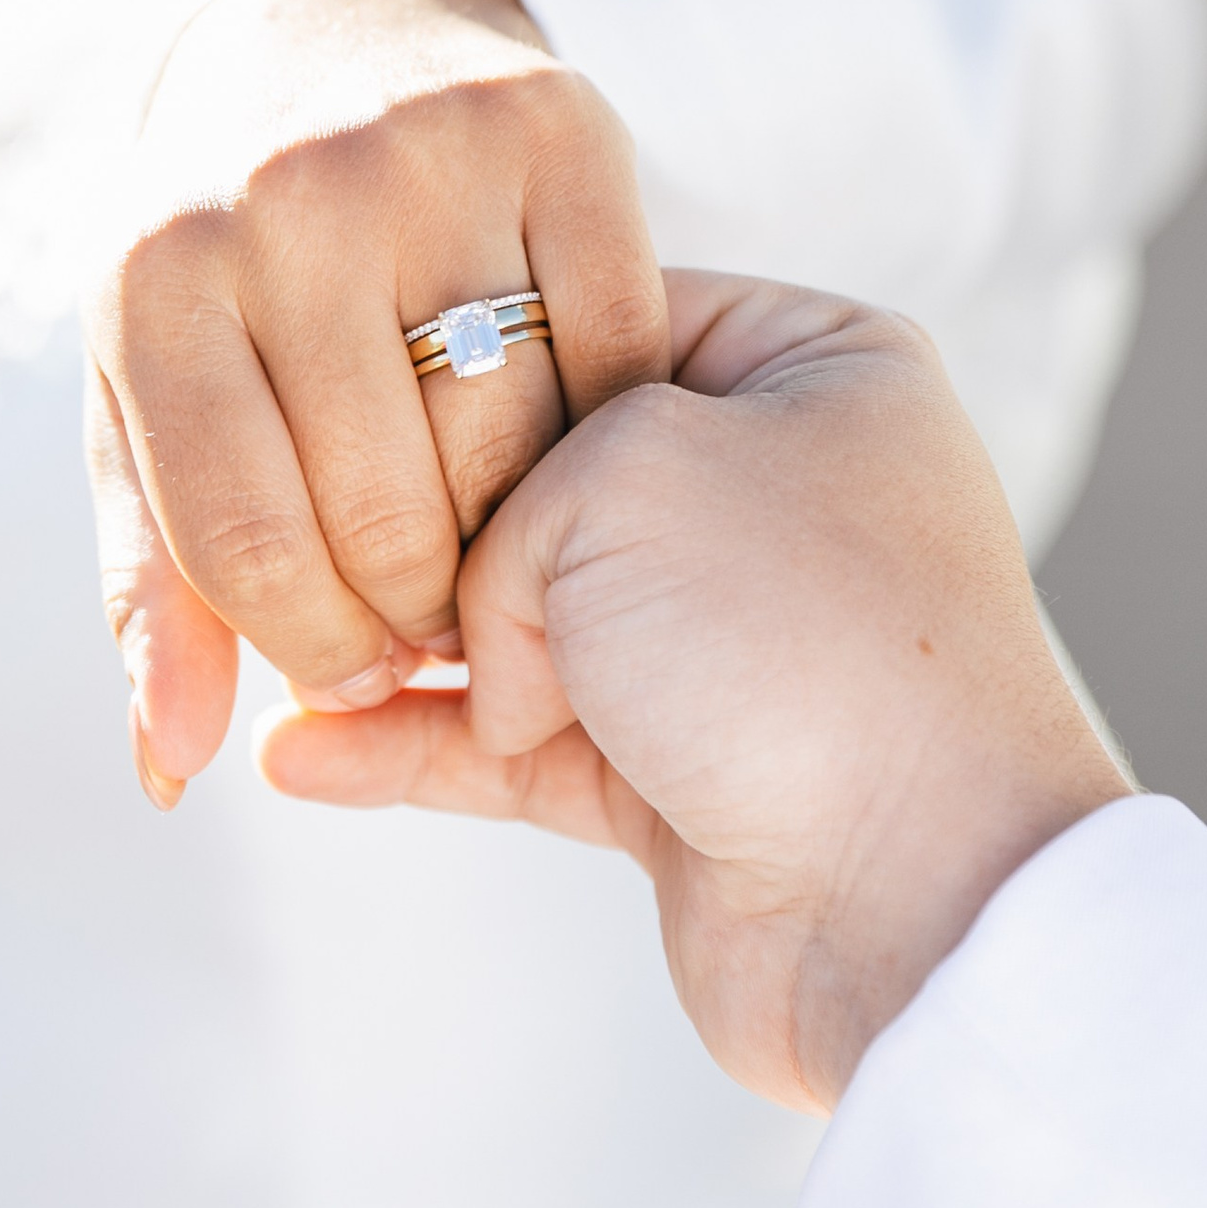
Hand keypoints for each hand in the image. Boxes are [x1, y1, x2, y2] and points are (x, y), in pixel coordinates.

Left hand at [89, 0, 670, 803]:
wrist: (322, 32)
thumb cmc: (225, 265)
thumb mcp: (149, 401)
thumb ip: (163, 584)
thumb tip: (176, 769)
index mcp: (156, 275)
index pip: (244, 544)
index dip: (312, 651)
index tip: (355, 679)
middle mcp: (285, 196)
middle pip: (384, 506)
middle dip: (419, 611)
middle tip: (441, 624)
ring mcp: (428, 149)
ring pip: (512, 437)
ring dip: (521, 540)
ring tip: (500, 551)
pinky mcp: (563, 123)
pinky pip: (619, 344)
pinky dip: (610, 434)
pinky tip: (576, 459)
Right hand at [257, 275, 1128, 1111]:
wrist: (916, 900)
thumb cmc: (801, 639)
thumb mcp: (624, 472)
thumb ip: (505, 496)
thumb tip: (466, 610)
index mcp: (812, 364)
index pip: (596, 307)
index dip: (473, 358)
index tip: (360, 393)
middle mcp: (776, 489)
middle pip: (544, 467)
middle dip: (425, 514)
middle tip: (319, 543)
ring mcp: (726, 634)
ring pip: (521, 615)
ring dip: (402, 642)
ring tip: (290, 660)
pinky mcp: (679, 771)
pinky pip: (515, 742)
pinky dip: (413, 747)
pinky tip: (294, 753)